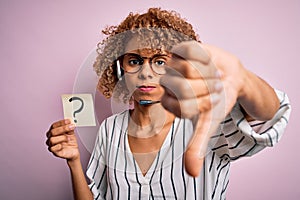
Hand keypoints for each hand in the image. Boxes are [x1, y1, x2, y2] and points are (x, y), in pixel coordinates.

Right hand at [46, 119, 79, 161]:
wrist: (74, 151)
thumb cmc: (70, 141)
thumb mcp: (71, 133)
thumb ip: (69, 127)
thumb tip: (70, 122)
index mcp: (54, 131)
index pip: (54, 125)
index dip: (61, 123)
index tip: (68, 121)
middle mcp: (51, 137)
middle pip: (52, 131)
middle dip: (63, 128)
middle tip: (71, 127)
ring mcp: (52, 145)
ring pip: (52, 140)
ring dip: (62, 138)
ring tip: (69, 138)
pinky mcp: (54, 152)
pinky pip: (53, 148)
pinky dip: (59, 146)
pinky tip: (63, 145)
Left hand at [160, 41, 245, 175]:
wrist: (231, 76)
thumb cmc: (218, 99)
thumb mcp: (208, 123)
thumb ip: (197, 145)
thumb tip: (192, 174)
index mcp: (168, 102)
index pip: (181, 108)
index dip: (202, 104)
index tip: (212, 100)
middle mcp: (166, 84)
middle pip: (183, 89)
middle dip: (206, 89)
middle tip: (214, 87)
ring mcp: (172, 65)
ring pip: (187, 70)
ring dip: (208, 74)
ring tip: (212, 74)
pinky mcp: (180, 48)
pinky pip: (190, 52)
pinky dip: (206, 58)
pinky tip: (208, 61)